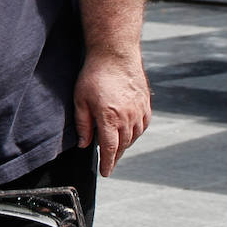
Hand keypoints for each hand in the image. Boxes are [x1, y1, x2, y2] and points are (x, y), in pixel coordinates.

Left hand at [73, 49, 150, 176]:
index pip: (109, 149)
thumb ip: (83, 124)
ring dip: (124, 144)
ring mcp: (139, 111)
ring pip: (134, 137)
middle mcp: (128, 118)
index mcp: (109, 118)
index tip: (105, 173)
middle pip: (122, 145)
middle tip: (108, 162)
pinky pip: (142, 126)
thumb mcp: (80, 100)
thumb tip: (84, 145)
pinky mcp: (146, 104)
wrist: (115, 54)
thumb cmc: (94, 75)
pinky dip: (135, 133)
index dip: (107, 163)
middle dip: (115, 156)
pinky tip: (128, 132)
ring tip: (115, 147)